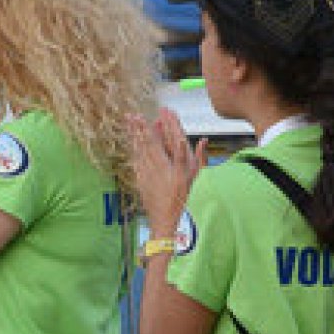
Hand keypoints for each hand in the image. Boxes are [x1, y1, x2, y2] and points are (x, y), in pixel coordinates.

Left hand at [127, 109, 206, 236]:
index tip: (159, 115)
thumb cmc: (182, 198)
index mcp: (176, 169)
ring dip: (135, 135)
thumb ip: (200, 158)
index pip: (169, 144)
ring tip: (130, 120)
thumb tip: (203, 140)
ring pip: (141, 151)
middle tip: (134, 114)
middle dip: (142, 128)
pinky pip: (137, 161)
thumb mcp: (195, 179)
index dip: (163, 128)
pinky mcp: (141, 180)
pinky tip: (131, 139)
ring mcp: (149, 175)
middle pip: (150, 145)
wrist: (165, 219)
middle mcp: (161, 170)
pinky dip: (134, 149)